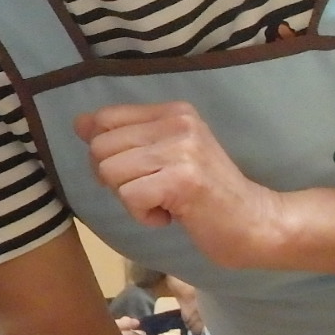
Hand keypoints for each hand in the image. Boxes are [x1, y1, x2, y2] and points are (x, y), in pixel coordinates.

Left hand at [75, 102, 292, 267]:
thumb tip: (78, 124)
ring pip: (110, 173)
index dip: (104, 152)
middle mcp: (178, 122)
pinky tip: (171, 215)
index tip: (135, 171)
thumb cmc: (206, 194)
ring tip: (164, 201)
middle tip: (151, 190)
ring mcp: (182, 149)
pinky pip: (129, 196)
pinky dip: (143, 215)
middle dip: (115, 179)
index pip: (104, 119)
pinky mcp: (183, 180)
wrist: (256, 223)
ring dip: (131, 199)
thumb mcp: (165, 155)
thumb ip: (125, 137)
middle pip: (100, 148)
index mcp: (173, 111)